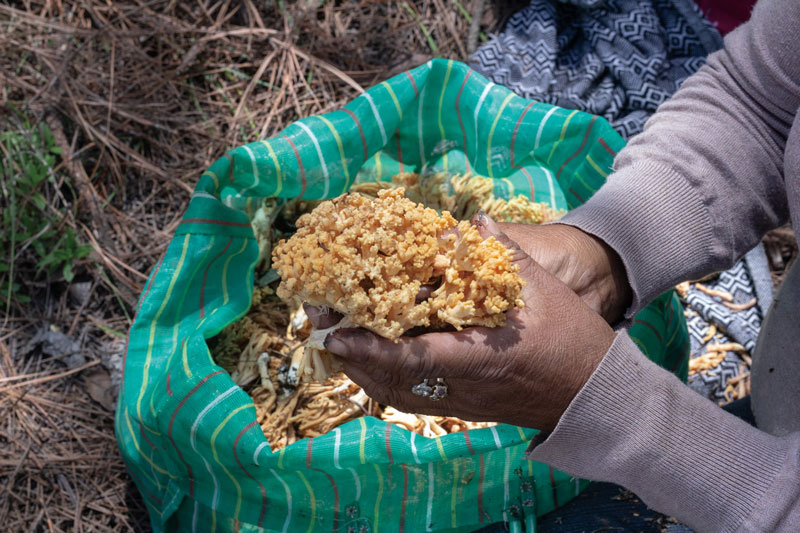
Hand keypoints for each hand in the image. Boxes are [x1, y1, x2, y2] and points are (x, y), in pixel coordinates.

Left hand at [317, 214, 615, 431]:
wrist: (597, 396)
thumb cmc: (574, 343)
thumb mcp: (544, 292)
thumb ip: (504, 256)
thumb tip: (475, 223)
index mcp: (479, 359)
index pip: (411, 359)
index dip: (368, 348)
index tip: (334, 336)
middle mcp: (463, 389)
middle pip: (391, 382)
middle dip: (352, 358)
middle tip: (324, 327)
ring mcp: (462, 404)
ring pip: (398, 394)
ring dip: (364, 370)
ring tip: (342, 339)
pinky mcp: (466, 408)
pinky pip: (413, 399)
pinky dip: (387, 378)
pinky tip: (379, 356)